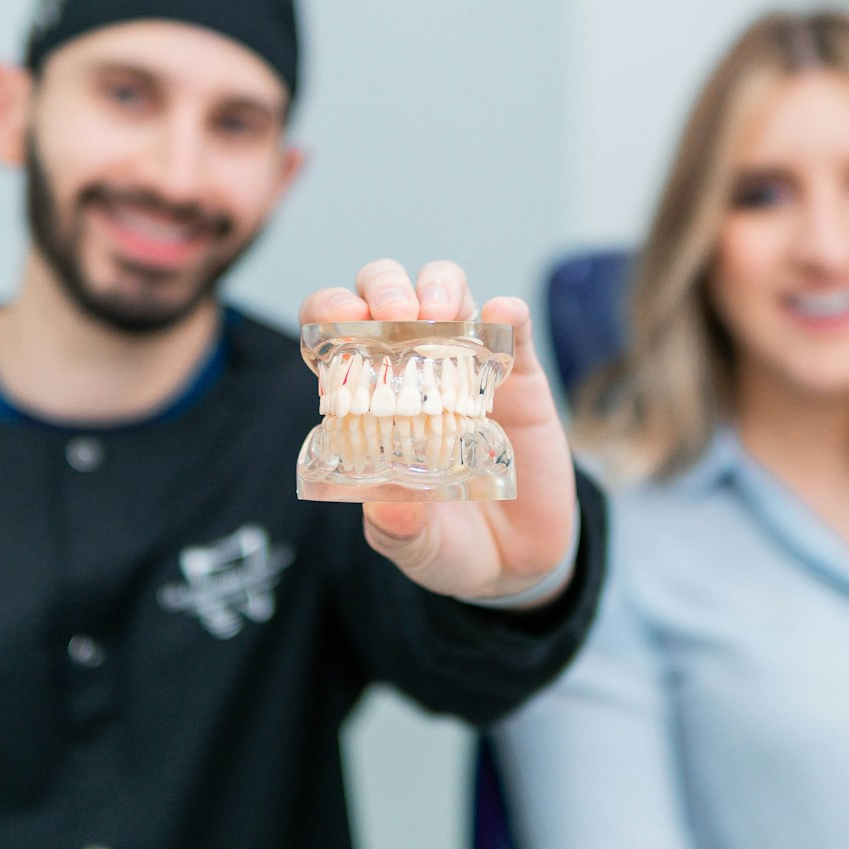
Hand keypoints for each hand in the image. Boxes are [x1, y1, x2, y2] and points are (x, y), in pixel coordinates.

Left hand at [299, 259, 577, 604]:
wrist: (516, 561)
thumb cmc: (446, 544)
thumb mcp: (416, 547)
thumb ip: (398, 532)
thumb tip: (387, 510)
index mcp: (368, 399)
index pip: (336, 336)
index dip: (330, 315)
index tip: (338, 321)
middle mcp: (413, 368)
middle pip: (388, 296)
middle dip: (385, 289)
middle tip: (396, 317)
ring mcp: (466, 365)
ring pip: (449, 292)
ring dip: (440, 287)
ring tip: (440, 314)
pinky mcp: (518, 376)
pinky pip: (514, 329)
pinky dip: (508, 313)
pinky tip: (504, 315)